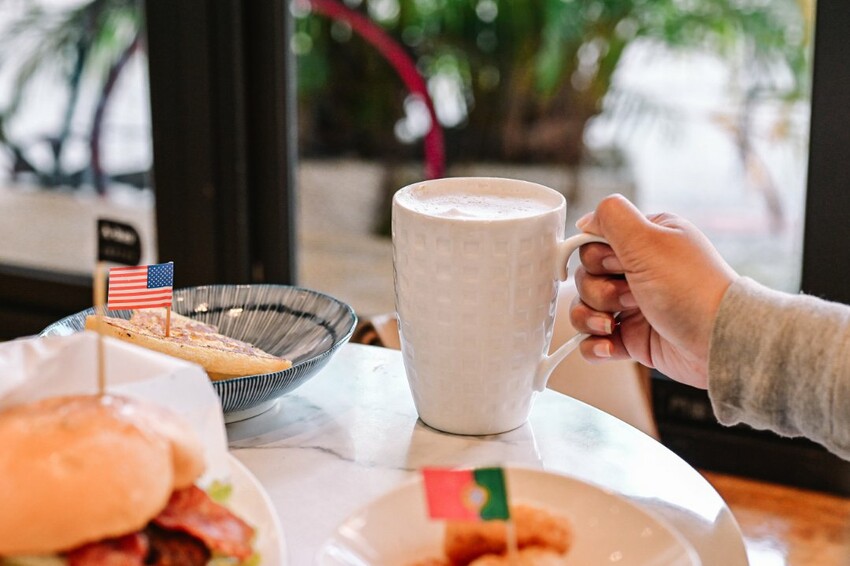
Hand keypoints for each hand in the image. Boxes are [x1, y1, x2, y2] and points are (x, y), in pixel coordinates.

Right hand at [569, 195, 736, 388]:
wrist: (717, 343)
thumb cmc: (690, 289)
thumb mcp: (649, 240)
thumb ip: (612, 217)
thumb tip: (585, 219)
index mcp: (644, 242)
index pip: (594, 242)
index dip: (597, 257)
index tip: (618, 265)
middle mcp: (638, 271)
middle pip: (586, 276)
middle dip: (599, 291)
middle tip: (630, 297)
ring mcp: (632, 306)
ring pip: (584, 308)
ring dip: (592, 319)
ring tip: (614, 326)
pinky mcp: (631, 337)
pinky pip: (593, 340)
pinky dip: (596, 344)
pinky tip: (610, 345)